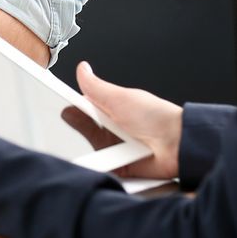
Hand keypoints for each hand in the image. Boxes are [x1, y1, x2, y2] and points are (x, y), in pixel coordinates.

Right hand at [76, 62, 181, 180]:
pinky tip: (99, 160)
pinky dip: (99, 165)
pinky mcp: (120, 168)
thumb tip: (82, 68)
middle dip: (77, 127)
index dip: (71, 106)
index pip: (84, 106)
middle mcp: (113, 128)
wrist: (177, 145)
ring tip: (96, 143)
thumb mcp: (120, 97)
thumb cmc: (156, 117)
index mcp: (112, 108)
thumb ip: (96, 86)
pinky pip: (102, 168)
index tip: (59, 105)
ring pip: (91, 149)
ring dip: (89, 148)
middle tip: (72, 122)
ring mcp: (117, 148)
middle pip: (84, 129)